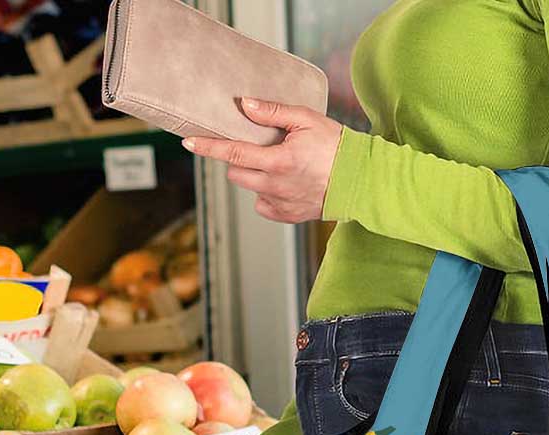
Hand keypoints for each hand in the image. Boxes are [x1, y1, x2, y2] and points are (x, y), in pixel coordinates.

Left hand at [181, 97, 342, 222]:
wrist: (360, 181)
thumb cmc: (336, 146)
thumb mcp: (306, 119)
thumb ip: (272, 112)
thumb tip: (244, 105)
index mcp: (278, 161)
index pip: (233, 153)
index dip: (208, 147)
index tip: (189, 143)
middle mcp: (275, 186)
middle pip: (236, 173)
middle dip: (238, 159)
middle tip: (256, 147)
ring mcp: (280, 204)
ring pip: (250, 188)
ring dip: (254, 175)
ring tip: (277, 164)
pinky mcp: (287, 216)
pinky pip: (263, 205)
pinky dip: (267, 193)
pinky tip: (284, 183)